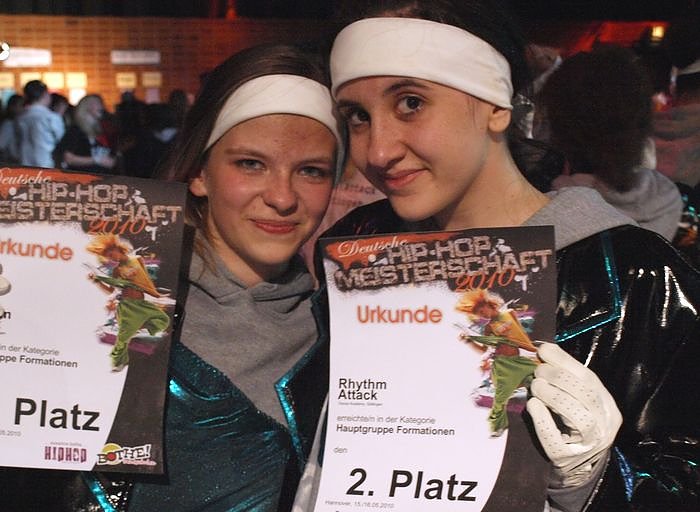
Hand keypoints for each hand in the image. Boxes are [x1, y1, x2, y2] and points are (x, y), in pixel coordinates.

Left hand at [526, 343, 621, 487]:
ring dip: (553, 395)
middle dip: (559, 377)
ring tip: (535, 386)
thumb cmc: (574, 427)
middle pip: (587, 395)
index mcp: (608, 408)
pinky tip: (532, 406)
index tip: (544, 349)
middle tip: (538, 370)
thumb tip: (544, 350)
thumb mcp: (578, 402)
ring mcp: (588, 445)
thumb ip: (567, 380)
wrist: (577, 469)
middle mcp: (604, 426)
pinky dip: (542, 419)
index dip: (566, 361)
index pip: (590, 379)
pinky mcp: (566, 458)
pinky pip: (555, 438)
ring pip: (578, 416)